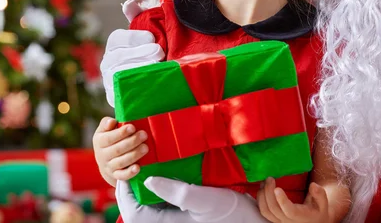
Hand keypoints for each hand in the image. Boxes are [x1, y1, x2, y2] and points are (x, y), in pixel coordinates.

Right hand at [92, 117, 148, 186]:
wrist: (105, 162)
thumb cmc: (109, 140)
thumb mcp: (104, 130)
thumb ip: (107, 123)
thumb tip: (111, 122)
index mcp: (99, 141)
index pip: (109, 138)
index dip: (121, 133)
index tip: (132, 127)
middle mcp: (102, 155)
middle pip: (117, 149)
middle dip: (132, 142)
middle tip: (144, 135)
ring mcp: (109, 167)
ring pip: (121, 162)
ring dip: (134, 155)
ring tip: (145, 147)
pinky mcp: (115, 176)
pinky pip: (122, 176)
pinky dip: (130, 172)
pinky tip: (138, 167)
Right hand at [100, 0, 164, 106]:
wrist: (152, 84)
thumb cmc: (150, 53)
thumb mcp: (146, 35)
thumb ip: (138, 18)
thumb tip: (129, 3)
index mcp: (113, 45)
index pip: (117, 38)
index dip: (134, 37)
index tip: (152, 37)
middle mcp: (107, 62)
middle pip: (119, 57)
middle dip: (140, 53)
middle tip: (159, 51)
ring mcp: (109, 80)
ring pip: (120, 74)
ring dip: (139, 69)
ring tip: (157, 66)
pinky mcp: (114, 98)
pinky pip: (121, 93)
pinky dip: (135, 88)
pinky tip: (150, 83)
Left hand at [116, 177, 268, 222]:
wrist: (255, 222)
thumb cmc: (232, 213)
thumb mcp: (205, 199)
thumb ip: (176, 192)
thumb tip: (148, 181)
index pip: (133, 214)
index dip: (125, 192)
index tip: (127, 169)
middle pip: (139, 210)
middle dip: (133, 188)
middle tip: (135, 164)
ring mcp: (176, 221)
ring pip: (151, 206)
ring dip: (146, 187)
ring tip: (147, 165)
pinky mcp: (184, 217)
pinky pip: (164, 204)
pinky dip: (160, 190)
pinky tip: (165, 173)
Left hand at [258, 179, 328, 222]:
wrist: (313, 221)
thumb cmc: (317, 210)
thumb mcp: (323, 202)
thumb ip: (320, 194)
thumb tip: (313, 186)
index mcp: (301, 216)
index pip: (290, 211)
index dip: (282, 201)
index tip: (277, 188)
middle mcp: (288, 221)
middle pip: (274, 209)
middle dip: (268, 192)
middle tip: (270, 178)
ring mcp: (280, 221)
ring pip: (266, 211)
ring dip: (262, 195)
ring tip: (264, 181)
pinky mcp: (274, 219)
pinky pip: (263, 211)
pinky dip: (260, 199)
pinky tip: (262, 188)